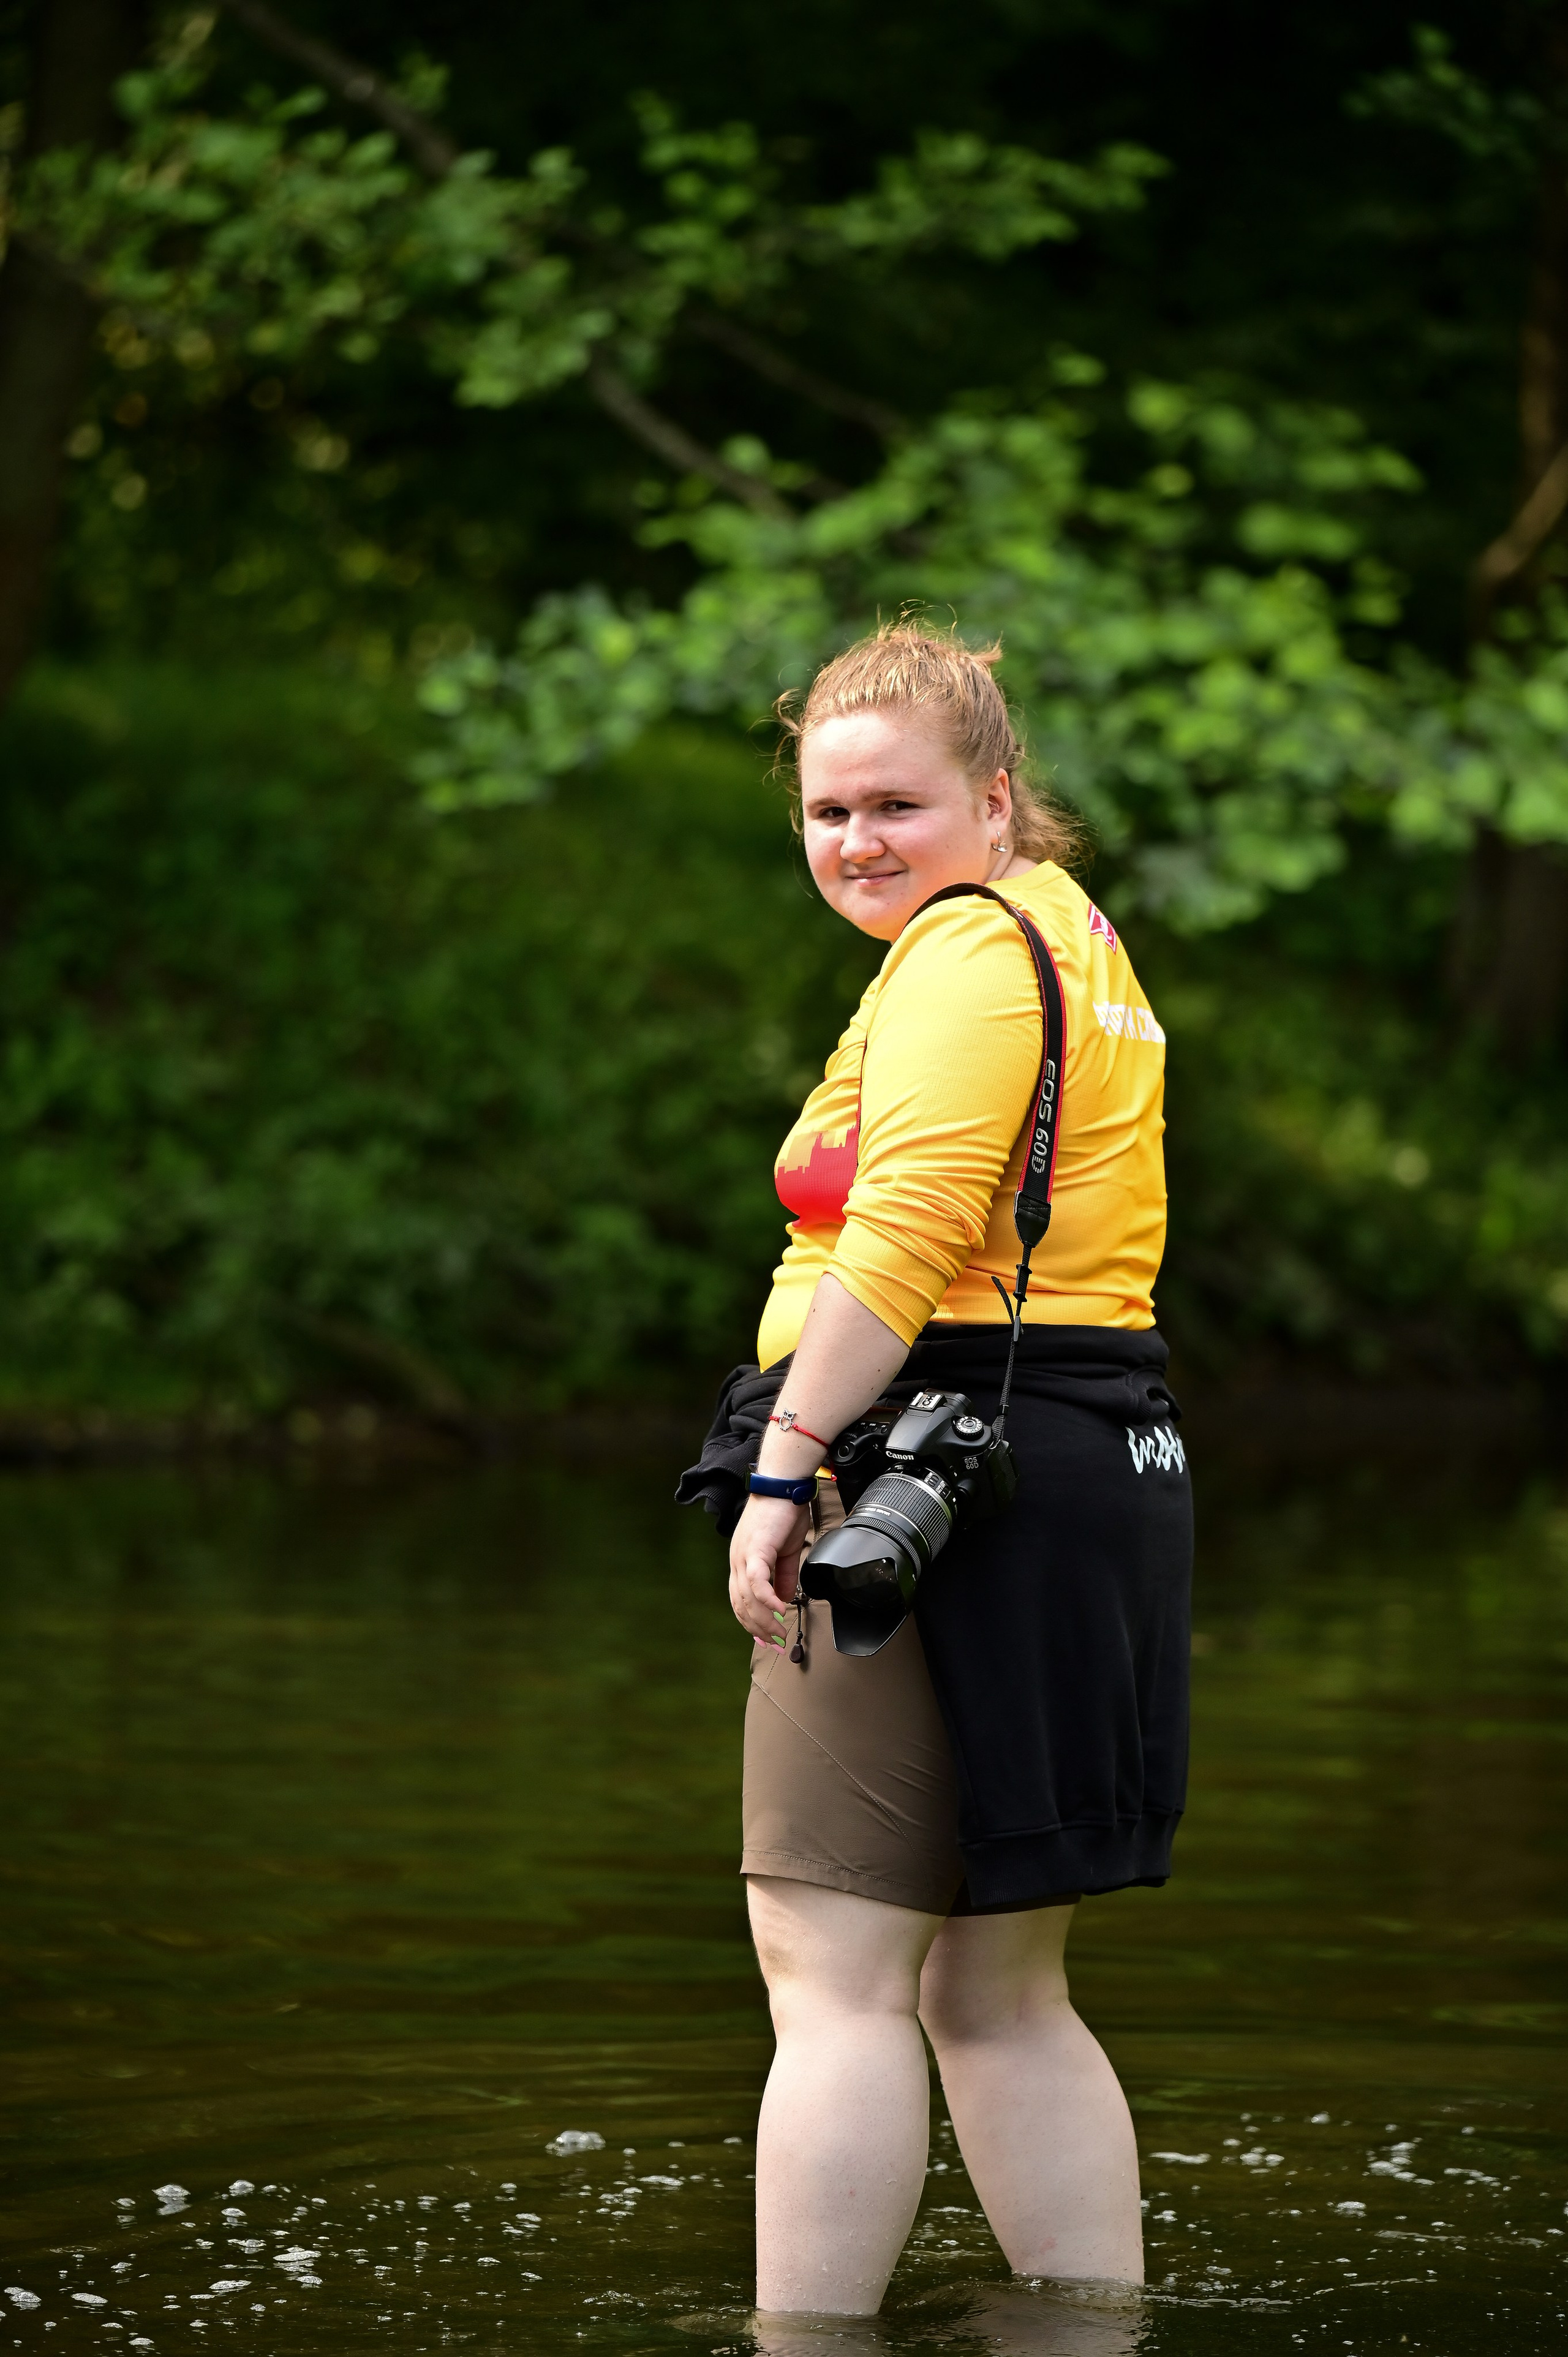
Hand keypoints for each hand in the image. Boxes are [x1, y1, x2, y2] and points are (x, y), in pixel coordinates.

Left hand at [729, 1492, 811, 1642]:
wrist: (783, 1485)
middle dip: (759, 1629)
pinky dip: (768, 1600)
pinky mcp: (756, 1549)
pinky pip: (759, 1581)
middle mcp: (737, 1561)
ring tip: (780, 1633)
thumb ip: (783, 1576)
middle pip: (741, 1605)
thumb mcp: (784, 1551)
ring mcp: (744, 1556)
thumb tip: (783, 1599)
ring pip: (748, 1598)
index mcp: (742, 1562)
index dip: (751, 1623)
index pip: (739, 1601)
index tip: (767, 1639)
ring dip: (765, 1620)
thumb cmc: (783, 1512)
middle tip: (776, 1645)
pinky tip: (780, 1611)